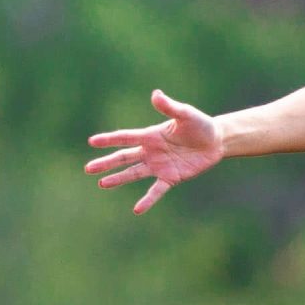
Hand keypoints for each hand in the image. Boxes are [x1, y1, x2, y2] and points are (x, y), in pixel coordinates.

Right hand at [85, 90, 223, 214]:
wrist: (216, 141)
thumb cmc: (200, 125)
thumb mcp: (185, 114)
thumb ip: (169, 107)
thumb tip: (156, 94)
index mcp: (150, 135)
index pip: (125, 138)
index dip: (109, 140)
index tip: (92, 141)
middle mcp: (150, 151)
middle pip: (124, 158)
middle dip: (106, 163)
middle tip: (88, 168)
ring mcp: (159, 165)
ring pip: (134, 173)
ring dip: (118, 179)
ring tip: (102, 184)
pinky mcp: (171, 177)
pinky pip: (156, 190)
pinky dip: (147, 200)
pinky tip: (137, 209)